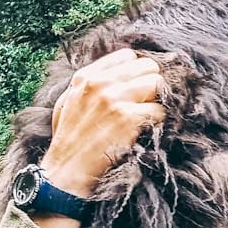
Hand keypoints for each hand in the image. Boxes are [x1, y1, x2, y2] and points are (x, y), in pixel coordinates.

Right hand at [43, 49, 166, 197]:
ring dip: (158, 101)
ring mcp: (114, 100)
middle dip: (152, 84)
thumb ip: (88, 84)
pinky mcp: (128, 119)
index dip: (138, 71)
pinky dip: (160, 121)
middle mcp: (100, 84)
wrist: (66, 172)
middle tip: (148, 102)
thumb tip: (117, 72)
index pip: (127, 56)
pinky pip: (161, 110)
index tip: (138, 87)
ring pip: (158, 84)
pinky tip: (147, 130)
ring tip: (148, 116)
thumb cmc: (68, 141)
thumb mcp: (68, 103)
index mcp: (85, 77)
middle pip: (148, 67)